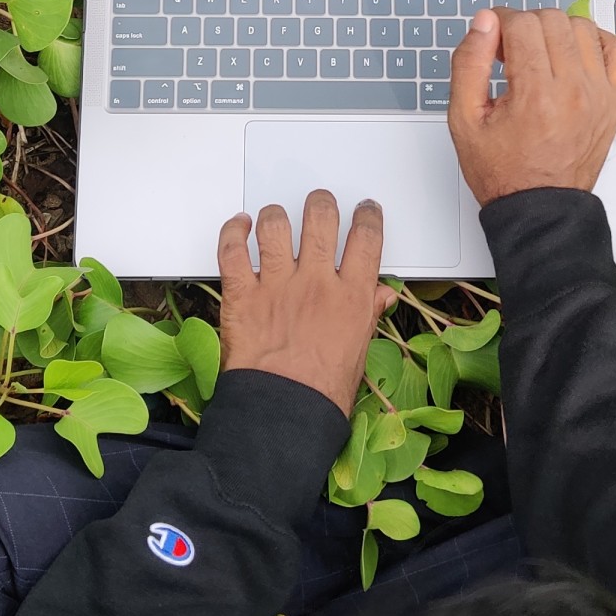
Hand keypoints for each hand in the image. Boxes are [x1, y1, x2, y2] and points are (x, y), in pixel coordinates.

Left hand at [215, 191, 393, 410]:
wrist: (282, 412)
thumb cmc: (322, 394)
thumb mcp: (359, 353)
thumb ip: (368, 316)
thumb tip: (382, 296)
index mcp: (351, 298)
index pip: (366, 240)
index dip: (368, 217)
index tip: (365, 210)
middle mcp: (316, 283)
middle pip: (321, 220)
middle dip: (321, 204)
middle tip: (319, 203)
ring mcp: (277, 285)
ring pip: (277, 227)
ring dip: (277, 215)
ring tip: (276, 217)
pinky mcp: (242, 295)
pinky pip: (233, 250)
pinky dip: (234, 232)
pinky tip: (239, 225)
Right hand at [447, 8, 615, 205]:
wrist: (539, 208)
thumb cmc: (501, 169)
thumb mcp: (464, 119)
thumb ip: (469, 64)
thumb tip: (485, 21)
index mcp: (534, 95)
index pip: (521, 23)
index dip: (499, 22)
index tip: (493, 40)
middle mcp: (574, 91)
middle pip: (552, 19)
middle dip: (525, 25)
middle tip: (512, 52)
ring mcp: (601, 94)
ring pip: (583, 27)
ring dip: (557, 32)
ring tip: (542, 56)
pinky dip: (598, 43)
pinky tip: (576, 57)